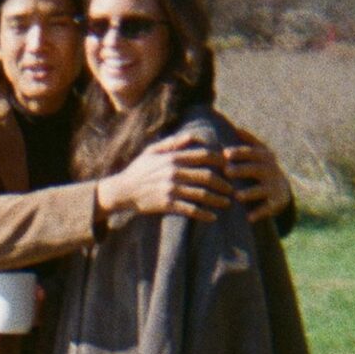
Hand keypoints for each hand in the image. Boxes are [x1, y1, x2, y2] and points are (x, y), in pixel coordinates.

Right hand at [97, 137, 230, 221]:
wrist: (122, 190)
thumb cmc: (138, 169)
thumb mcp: (152, 151)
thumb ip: (173, 143)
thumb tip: (193, 136)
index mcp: (172, 158)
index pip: (203, 156)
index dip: (219, 160)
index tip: (229, 165)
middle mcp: (174, 172)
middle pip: (206, 176)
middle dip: (222, 182)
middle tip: (232, 187)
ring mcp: (171, 189)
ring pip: (201, 194)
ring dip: (217, 198)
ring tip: (227, 202)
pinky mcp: (167, 204)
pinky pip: (190, 209)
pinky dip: (203, 214)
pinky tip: (213, 217)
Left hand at [224, 128, 291, 222]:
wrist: (282, 188)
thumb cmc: (261, 167)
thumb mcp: (258, 152)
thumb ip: (247, 141)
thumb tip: (233, 126)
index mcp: (264, 156)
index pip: (252, 152)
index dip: (240, 152)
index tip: (225, 154)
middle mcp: (271, 170)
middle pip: (256, 168)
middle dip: (242, 170)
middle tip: (227, 172)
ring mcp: (274, 186)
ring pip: (262, 189)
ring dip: (250, 192)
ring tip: (237, 196)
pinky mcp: (277, 202)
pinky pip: (268, 208)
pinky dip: (259, 213)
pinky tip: (249, 218)